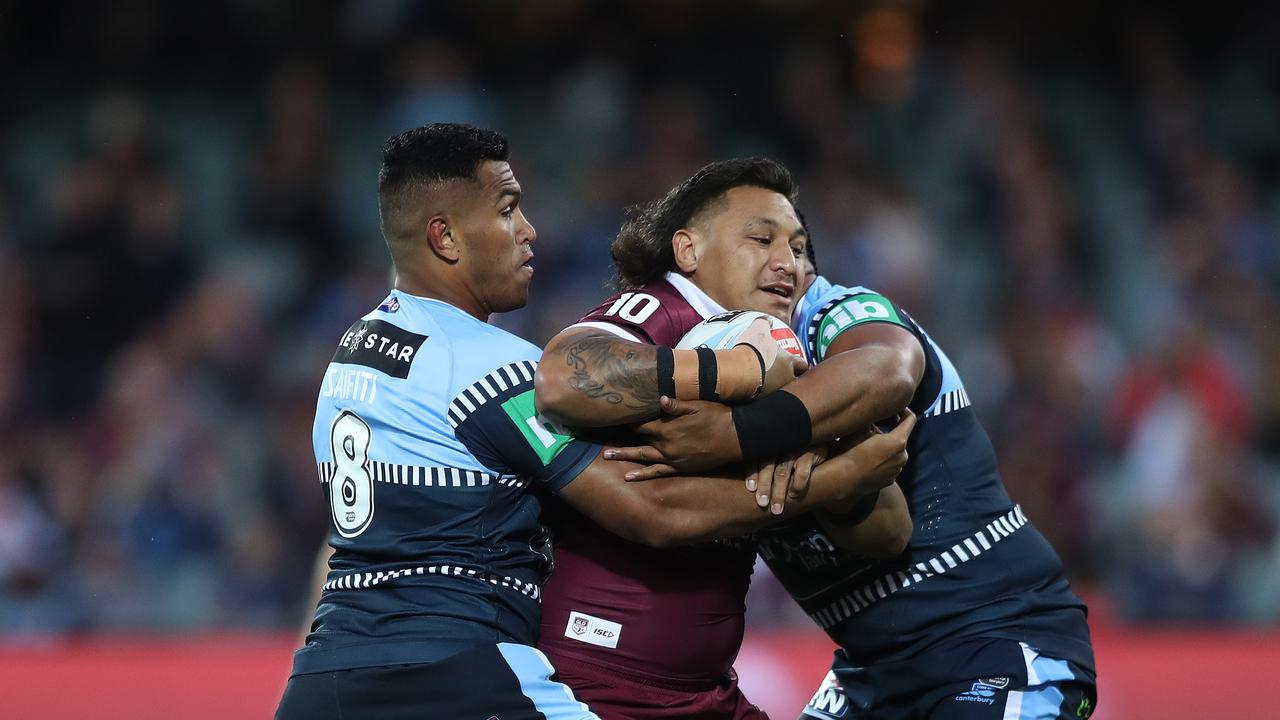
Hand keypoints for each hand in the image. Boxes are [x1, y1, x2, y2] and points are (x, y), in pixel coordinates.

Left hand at [604, 396, 738, 478]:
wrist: (736, 438)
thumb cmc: (718, 416)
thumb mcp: (697, 405)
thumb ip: (676, 404)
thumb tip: (659, 398)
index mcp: (667, 426)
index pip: (641, 422)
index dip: (628, 419)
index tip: (614, 416)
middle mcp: (666, 443)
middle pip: (637, 440)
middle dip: (620, 438)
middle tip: (600, 439)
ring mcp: (672, 457)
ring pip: (642, 457)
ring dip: (624, 456)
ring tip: (606, 456)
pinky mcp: (680, 467)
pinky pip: (657, 472)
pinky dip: (642, 475)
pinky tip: (629, 477)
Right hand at [734, 317, 807, 396]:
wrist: (736, 372)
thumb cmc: (752, 350)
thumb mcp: (757, 330)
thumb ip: (764, 323)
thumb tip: (767, 320)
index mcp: (789, 363)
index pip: (803, 365)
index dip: (800, 364)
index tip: (797, 364)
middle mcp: (785, 379)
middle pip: (793, 380)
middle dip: (789, 377)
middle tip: (781, 374)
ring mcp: (774, 392)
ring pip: (779, 390)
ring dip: (774, 386)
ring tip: (764, 382)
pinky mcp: (760, 401)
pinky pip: (763, 397)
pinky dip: (759, 393)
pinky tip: (751, 388)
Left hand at [746, 444, 829, 514]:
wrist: (818, 444)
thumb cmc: (791, 453)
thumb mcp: (776, 454)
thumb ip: (763, 464)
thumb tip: (748, 487)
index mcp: (768, 445)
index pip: (755, 458)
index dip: (752, 473)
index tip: (750, 489)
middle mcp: (779, 446)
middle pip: (767, 466)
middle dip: (764, 486)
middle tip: (761, 503)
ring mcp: (794, 449)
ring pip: (782, 472)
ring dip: (778, 492)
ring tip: (776, 508)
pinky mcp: (810, 454)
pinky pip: (802, 472)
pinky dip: (797, 484)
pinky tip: (794, 495)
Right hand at [829, 410, 915, 497]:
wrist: (844, 478)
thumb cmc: (852, 451)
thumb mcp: (861, 428)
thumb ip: (874, 419)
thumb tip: (878, 414)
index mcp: (898, 441)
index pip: (910, 420)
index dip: (904, 410)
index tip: (895, 408)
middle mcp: (903, 456)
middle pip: (901, 438)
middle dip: (891, 432)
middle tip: (875, 430)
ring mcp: (898, 470)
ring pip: (895, 453)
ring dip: (887, 448)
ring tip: (870, 447)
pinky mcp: (891, 480)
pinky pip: (890, 465)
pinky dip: (883, 461)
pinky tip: (869, 461)